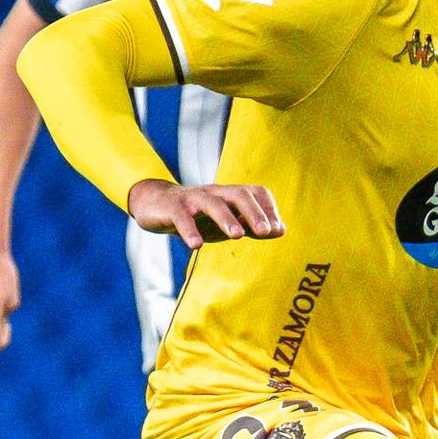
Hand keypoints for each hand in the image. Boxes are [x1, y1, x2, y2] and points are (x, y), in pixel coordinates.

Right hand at [126, 178, 282, 248]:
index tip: (277, 229)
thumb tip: (281, 230)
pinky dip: (189, 230)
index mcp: (230, 194)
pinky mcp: (173, 207)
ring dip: (226, 218)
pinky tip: (196, 246)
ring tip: (237, 236)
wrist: (156, 206)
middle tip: (264, 232)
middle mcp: (215, 192)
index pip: (255, 192)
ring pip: (213, 203)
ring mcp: (193, 198)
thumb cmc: (198, 216)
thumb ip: (251, 226)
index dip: (268, 209)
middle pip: (238, 194)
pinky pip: (182, 217)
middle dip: (253, 212)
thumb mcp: (226, 222)